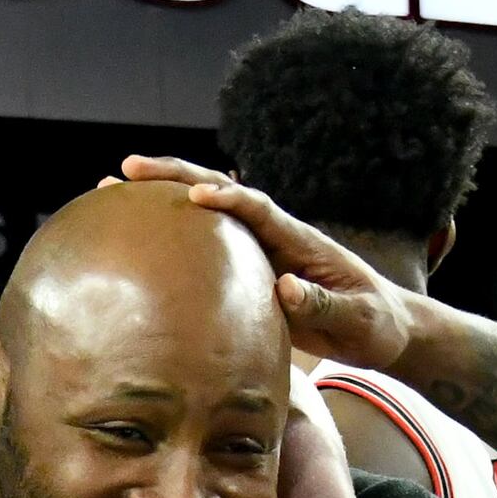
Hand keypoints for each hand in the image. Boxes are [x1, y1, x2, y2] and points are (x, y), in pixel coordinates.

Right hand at [118, 155, 417, 369]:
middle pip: (221, 194)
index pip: (260, 210)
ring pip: (206, 216)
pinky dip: (171, 235)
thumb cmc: (374, 322)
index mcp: (302, 241)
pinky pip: (205, 247)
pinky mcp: (251, 270)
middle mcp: (277, 236)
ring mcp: (261, 250)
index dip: (228, 200)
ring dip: (162, 199)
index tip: (195, 195)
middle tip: (126, 170)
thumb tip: (285, 288)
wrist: (383, 327)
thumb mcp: (358, 319)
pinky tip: (137, 236)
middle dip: (174, 178)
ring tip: (112, 189)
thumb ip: (324, 304)